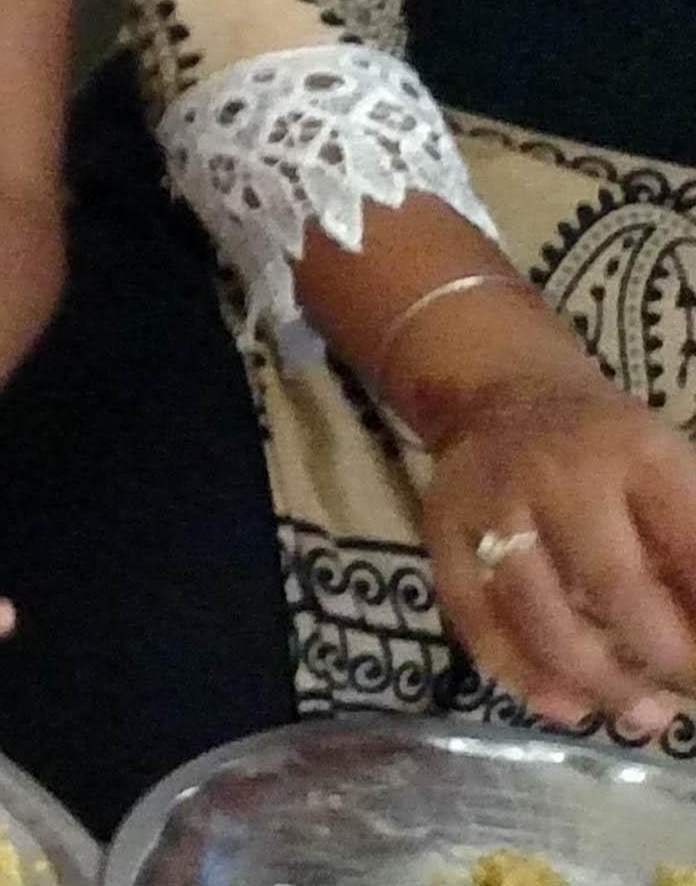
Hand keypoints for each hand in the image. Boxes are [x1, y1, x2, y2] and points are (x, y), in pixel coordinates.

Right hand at [423, 378, 695, 733]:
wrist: (498, 394)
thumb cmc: (606, 448)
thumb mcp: (666, 469)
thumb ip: (689, 545)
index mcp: (635, 452)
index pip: (691, 548)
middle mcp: (557, 472)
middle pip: (615, 586)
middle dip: (666, 661)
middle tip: (690, 698)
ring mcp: (490, 503)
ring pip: (540, 614)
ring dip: (598, 682)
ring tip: (644, 716)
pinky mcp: (440, 530)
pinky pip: (474, 618)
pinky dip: (519, 673)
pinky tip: (564, 706)